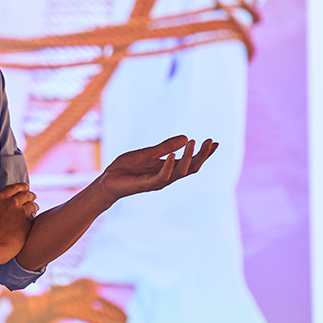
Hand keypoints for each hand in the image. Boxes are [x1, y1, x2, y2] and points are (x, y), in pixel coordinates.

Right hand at [0, 183, 37, 259]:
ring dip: (34, 205)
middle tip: (32, 196)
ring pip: (32, 205)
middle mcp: (11, 203)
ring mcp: (20, 213)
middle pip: (25, 194)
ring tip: (35, 207)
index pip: (14, 188)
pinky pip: (33, 218)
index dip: (21, 187)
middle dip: (30, 195)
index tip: (25, 187)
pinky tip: (32, 219)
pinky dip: (33, 217)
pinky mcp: (27, 224)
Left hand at [96, 135, 217, 202]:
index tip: (214, 142)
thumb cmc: (126, 168)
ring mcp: (158, 181)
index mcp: (168, 169)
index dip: (203, 154)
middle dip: (202, 156)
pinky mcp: (146, 184)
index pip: (191, 162)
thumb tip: (186, 138)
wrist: (108, 180)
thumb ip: (165, 147)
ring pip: (180, 172)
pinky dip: (168, 166)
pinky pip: (161, 176)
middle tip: (210, 142)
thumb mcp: (148, 153)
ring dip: (188, 157)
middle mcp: (167, 177)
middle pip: (191, 168)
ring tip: (193, 142)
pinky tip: (172, 156)